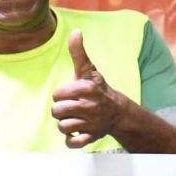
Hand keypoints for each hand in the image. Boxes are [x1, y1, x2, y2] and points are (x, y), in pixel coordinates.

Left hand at [51, 30, 125, 147]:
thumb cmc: (98, 89)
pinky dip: (71, 140)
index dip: (60, 95)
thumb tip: (75, 32)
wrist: (118, 111)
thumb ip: (78, 52)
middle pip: (56, 112)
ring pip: (63, 127)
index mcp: (86, 89)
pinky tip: (76, 132)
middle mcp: (90, 107)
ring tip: (74, 119)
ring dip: (65, 124)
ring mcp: (91, 124)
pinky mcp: (92, 137)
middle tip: (71, 108)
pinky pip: (73, 143)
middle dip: (61, 110)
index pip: (57, 95)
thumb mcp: (88, 70)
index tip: (70, 95)